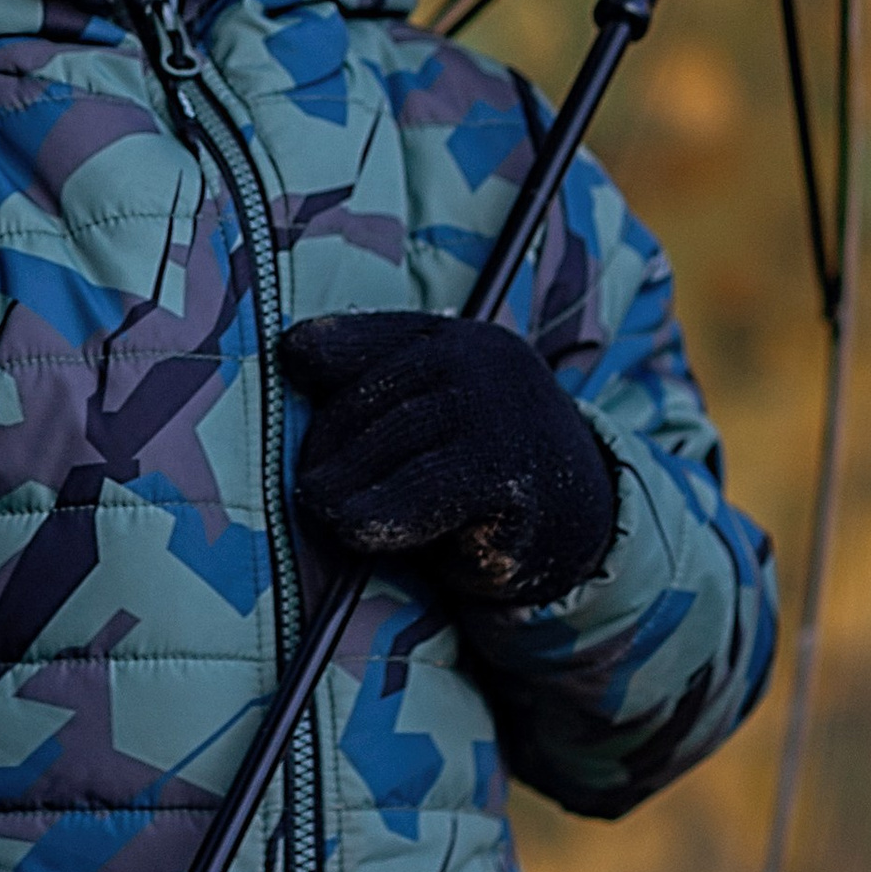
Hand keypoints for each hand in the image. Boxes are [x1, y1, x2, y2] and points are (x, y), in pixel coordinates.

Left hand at [280, 310, 617, 612]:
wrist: (580, 521)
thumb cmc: (478, 468)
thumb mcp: (431, 411)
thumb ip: (374, 382)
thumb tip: (293, 350)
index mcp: (456, 339)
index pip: (360, 341)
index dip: (316, 359)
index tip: (290, 371)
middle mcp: (481, 362)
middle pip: (363, 399)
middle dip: (326, 449)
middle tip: (311, 490)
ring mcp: (499, 414)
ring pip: (385, 445)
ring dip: (342, 489)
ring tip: (327, 512)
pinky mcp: (508, 475)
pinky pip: (420, 496)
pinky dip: (379, 519)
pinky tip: (361, 532)